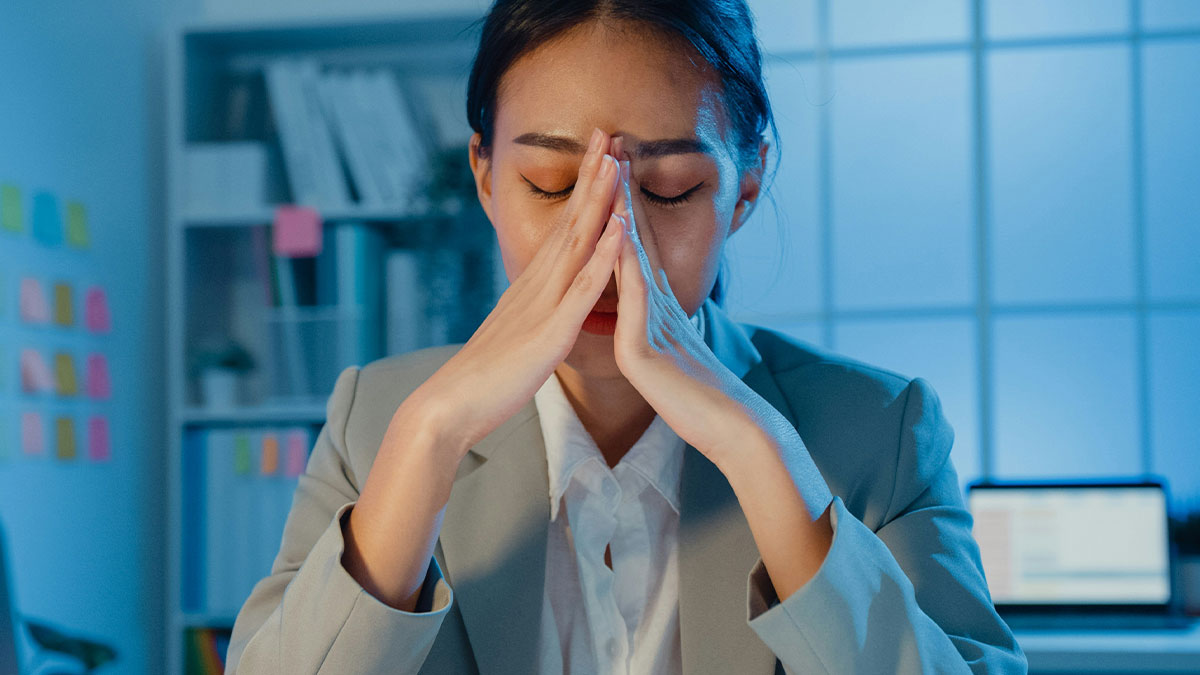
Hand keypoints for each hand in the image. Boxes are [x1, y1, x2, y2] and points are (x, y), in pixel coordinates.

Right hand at [399, 128, 625, 461]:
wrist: (451, 405)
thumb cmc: (484, 379)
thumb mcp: (515, 335)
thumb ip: (531, 313)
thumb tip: (540, 303)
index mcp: (532, 286)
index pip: (563, 228)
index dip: (582, 190)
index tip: (598, 156)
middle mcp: (537, 284)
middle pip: (570, 220)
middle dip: (592, 176)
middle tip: (608, 132)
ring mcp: (544, 304)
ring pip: (577, 242)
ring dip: (599, 201)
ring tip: (616, 161)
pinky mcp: (552, 330)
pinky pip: (583, 287)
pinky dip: (603, 255)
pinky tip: (619, 229)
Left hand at [608, 137, 762, 465]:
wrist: (733, 431)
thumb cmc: (704, 402)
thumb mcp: (674, 358)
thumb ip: (660, 333)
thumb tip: (651, 319)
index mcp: (654, 308)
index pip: (635, 248)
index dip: (623, 206)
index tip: (612, 166)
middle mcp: (656, 305)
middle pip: (635, 237)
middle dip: (623, 191)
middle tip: (614, 142)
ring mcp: (653, 322)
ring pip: (634, 258)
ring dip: (624, 212)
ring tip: (614, 168)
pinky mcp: (645, 349)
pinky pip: (633, 300)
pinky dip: (625, 265)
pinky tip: (617, 238)